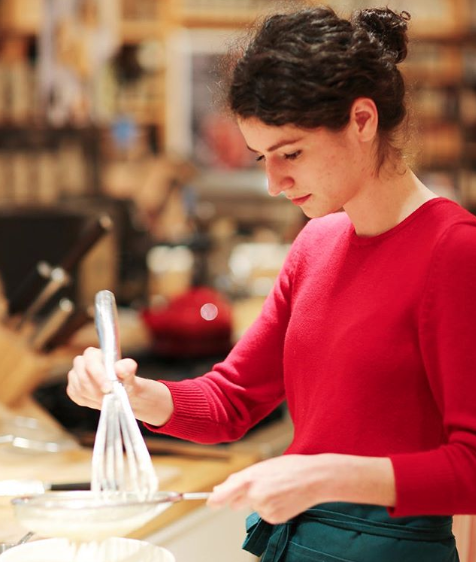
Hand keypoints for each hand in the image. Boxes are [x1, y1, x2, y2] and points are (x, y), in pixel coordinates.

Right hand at [67, 346, 173, 425]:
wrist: (121, 392)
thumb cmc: (125, 380)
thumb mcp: (130, 374)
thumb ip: (127, 368)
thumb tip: (120, 367)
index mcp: (95, 353)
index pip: (91, 361)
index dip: (98, 375)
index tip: (108, 388)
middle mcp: (82, 362)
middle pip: (82, 376)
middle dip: (96, 390)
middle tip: (108, 397)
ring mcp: (75, 375)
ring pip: (78, 387)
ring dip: (93, 397)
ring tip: (106, 399)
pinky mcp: (72, 387)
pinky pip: (75, 395)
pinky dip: (87, 400)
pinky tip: (98, 400)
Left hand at [207, 453, 395, 523]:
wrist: (315, 478)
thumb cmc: (289, 467)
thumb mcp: (263, 466)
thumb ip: (240, 477)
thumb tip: (220, 489)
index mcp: (250, 479)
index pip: (224, 495)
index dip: (215, 500)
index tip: (210, 501)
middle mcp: (255, 495)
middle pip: (236, 502)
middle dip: (241, 496)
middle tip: (260, 484)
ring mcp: (264, 509)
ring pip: (253, 507)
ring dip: (259, 499)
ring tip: (277, 487)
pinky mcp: (274, 518)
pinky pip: (265, 513)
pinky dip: (270, 507)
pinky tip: (283, 497)